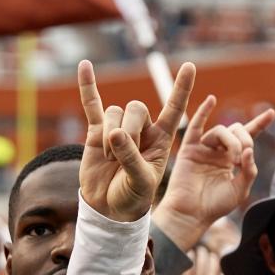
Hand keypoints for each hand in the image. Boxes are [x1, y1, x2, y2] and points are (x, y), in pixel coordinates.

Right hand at [77, 59, 194, 222]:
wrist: (110, 208)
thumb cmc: (133, 197)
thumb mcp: (141, 182)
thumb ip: (131, 158)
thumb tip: (115, 132)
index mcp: (161, 140)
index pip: (174, 109)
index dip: (181, 89)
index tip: (190, 66)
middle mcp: (142, 130)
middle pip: (136, 108)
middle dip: (128, 128)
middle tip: (120, 154)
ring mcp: (119, 129)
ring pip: (114, 112)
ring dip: (109, 135)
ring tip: (108, 158)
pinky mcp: (97, 132)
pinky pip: (92, 105)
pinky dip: (88, 86)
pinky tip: (84, 66)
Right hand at [155, 95, 274, 246]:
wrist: (192, 214)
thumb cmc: (215, 206)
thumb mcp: (240, 190)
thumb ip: (249, 170)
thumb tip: (249, 149)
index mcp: (232, 160)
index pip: (248, 137)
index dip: (259, 124)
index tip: (271, 112)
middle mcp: (219, 151)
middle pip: (236, 130)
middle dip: (245, 139)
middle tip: (242, 158)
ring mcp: (205, 149)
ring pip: (222, 131)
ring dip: (232, 141)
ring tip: (232, 159)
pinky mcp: (190, 149)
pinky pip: (196, 126)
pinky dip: (203, 111)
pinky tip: (211, 100)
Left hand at [170, 246, 231, 274]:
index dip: (225, 272)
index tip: (224, 268)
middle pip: (214, 267)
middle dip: (214, 260)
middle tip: (212, 255)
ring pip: (201, 265)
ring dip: (203, 255)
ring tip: (202, 250)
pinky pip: (188, 269)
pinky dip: (190, 260)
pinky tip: (190, 253)